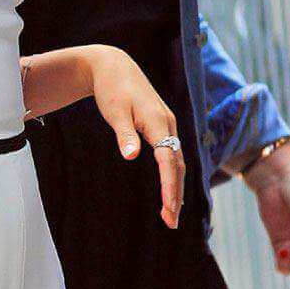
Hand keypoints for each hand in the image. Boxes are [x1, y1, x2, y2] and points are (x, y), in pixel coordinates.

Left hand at [87, 46, 184, 229]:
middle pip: (178, 165)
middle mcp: (168, 123)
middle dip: (176, 194)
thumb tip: (131, 156)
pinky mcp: (161, 126)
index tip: (169, 208)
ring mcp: (167, 124)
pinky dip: (172, 174)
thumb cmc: (111, 89)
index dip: (170, 186)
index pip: (168, 160)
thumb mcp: (114, 112)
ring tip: (171, 214)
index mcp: (158, 121)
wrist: (114, 66)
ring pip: (177, 161)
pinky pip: (172, 154)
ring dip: (176, 187)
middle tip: (171, 222)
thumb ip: (124, 134)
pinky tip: (169, 190)